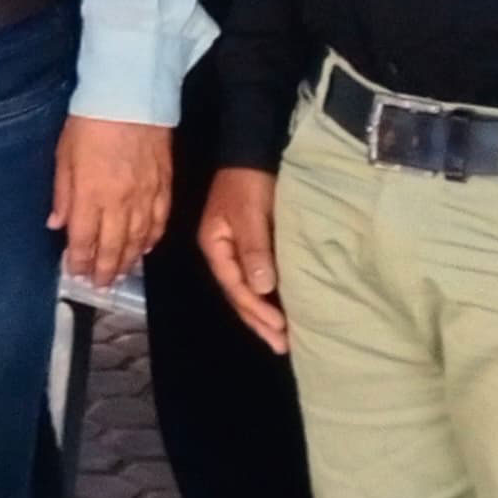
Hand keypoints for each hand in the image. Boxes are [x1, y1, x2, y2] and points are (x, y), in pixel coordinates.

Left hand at [49, 117, 168, 282]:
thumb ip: (62, 193)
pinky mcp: (164, 186)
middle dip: (104, 270)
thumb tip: (56, 224)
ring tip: (119, 274)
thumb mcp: (64, 155)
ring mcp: (145, 197)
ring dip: (128, 261)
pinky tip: (145, 249)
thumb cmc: (90, 122)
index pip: (84, 240)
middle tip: (99, 285)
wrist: (132, 96)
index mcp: (90, 196)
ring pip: (138, 240)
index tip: (75, 273)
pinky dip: (152, 240)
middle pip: (112, 247)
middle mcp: (119, 203)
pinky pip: (159, 222)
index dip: (79, 261)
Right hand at [195, 167, 286, 354]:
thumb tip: (262, 288)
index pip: (235, 287)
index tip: (280, 328)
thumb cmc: (249, 181)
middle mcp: (222, 253)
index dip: (256, 310)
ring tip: (283, 339)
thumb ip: (254, 249)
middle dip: (259, 322)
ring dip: (264, 314)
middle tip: (282, 346)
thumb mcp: (249, 213)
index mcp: (215, 247)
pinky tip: (282, 309)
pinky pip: (259, 279)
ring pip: (249, 290)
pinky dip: (270, 297)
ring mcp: (236, 250)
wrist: (252, 151)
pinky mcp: (253, 245)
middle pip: (239, 295)